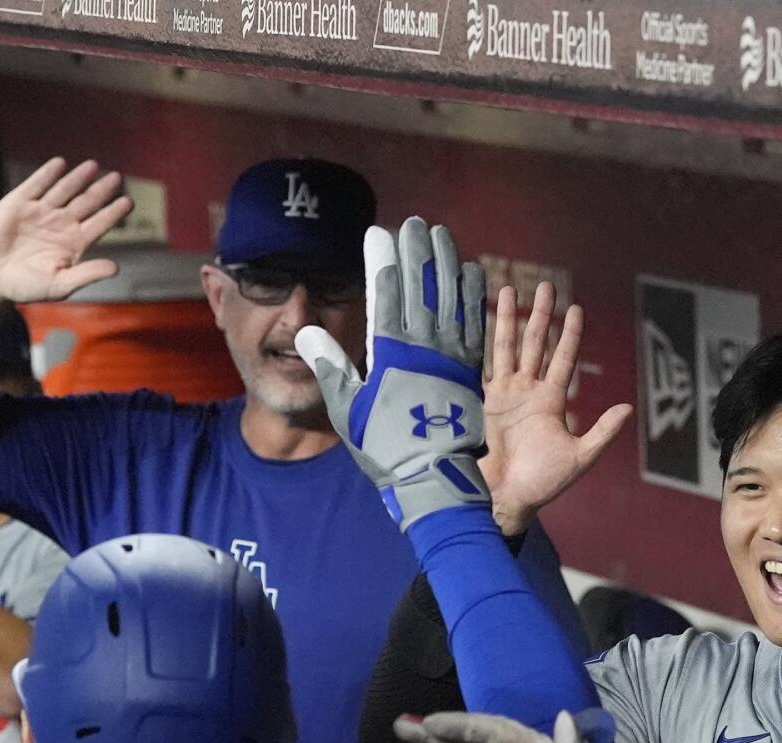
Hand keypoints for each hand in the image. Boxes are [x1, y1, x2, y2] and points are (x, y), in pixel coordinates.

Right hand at [0, 157, 131, 302]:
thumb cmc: (27, 287)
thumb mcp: (60, 284)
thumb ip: (87, 275)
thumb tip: (116, 269)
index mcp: (74, 242)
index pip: (99, 223)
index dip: (113, 213)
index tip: (128, 202)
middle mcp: (61, 223)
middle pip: (86, 202)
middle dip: (100, 190)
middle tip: (116, 178)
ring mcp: (41, 211)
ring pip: (64, 190)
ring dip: (78, 178)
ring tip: (93, 166)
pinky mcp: (19, 203)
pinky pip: (36, 185)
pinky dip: (47, 174)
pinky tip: (60, 164)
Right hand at [296, 217, 491, 530]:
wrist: (431, 479)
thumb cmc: (383, 449)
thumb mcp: (346, 411)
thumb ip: (331, 366)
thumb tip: (307, 330)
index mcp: (391, 355)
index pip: (386, 294)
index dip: (383, 259)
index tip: (379, 231)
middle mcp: (424, 349)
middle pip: (422, 288)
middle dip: (417, 251)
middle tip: (414, 223)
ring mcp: (451, 358)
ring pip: (451, 299)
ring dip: (447, 263)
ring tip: (442, 234)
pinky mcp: (470, 371)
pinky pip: (474, 324)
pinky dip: (472, 296)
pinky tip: (471, 272)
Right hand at [481, 282, 630, 535]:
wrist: (506, 497)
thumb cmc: (543, 483)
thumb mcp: (580, 458)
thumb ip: (602, 432)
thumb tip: (628, 408)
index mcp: (552, 401)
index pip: (563, 359)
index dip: (570, 334)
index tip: (576, 309)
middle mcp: (528, 392)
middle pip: (536, 345)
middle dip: (540, 316)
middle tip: (545, 287)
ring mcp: (504, 395)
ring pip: (508, 347)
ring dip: (508, 319)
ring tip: (509, 290)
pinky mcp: (482, 402)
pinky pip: (483, 366)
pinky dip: (481, 344)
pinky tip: (478, 321)